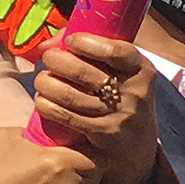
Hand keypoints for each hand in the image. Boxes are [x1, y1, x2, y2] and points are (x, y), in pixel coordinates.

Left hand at [29, 33, 158, 183]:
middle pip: (81, 71)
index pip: (113, 51)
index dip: (84, 42)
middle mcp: (134, 93)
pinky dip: (46, 105)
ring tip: (43, 81)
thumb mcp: (119, 68)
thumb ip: (87, 47)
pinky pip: (64, 115)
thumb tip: (46, 46)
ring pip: (67, 93)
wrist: (138, 141)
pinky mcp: (104, 134)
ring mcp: (119, 116)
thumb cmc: (119, 93)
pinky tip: (44, 101)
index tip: (70, 42)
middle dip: (54, 60)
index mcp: (140, 69)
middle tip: (49, 60)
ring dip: (45, 83)